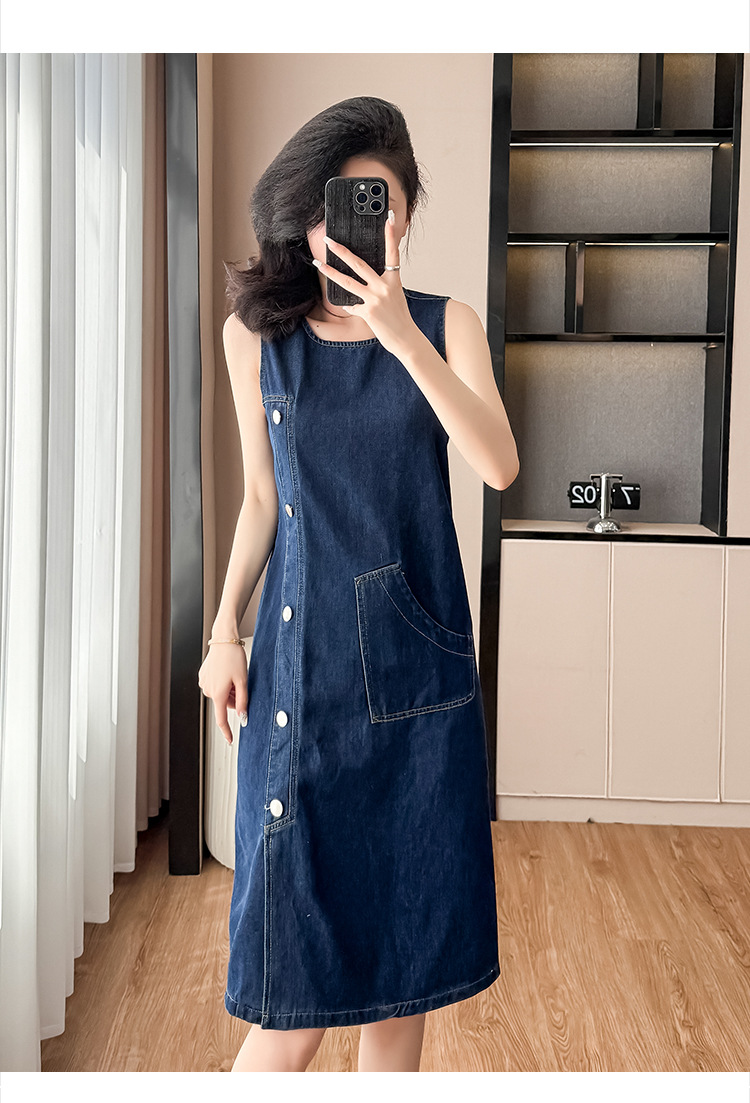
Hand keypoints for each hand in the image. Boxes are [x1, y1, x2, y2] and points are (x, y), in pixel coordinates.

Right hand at [198, 643, 247, 745]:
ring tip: (234, 675)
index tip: (230, 740)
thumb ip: (243, 701)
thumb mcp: (243, 681)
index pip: (221, 719)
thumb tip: (243, 717)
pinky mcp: (203, 676)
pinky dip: (223, 683)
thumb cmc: (234, 657)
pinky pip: (215, 686)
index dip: (226, 731)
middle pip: (224, 704)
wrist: (224, 639)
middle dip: (234, 699)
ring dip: (229, 690)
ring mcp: (204, 683)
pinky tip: (226, 671)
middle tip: (241, 684)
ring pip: (220, 695)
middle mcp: (208, 690)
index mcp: (218, 694)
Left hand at [312, 212, 420, 358]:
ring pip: (347, 282)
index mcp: (393, 280)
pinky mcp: (368, 312)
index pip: (392, 253)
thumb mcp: (395, 295)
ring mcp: (375, 299)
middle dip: (341, 251)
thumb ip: (382, 284)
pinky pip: (352, 306)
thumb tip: (363, 278)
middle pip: (359, 264)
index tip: (388, 219)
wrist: (405, 338)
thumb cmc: (400, 317)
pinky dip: (349, 306)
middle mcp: (384, 287)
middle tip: (329, 241)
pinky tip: (350, 307)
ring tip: (318, 264)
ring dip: (330, 273)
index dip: (390, 236)